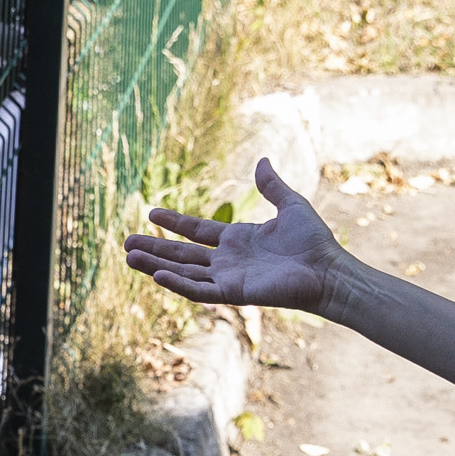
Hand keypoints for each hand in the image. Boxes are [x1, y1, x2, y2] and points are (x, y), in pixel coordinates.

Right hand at [123, 158, 347, 312]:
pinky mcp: (234, 294)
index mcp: (237, 240)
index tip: (150, 212)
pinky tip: (156, 276)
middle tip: (126, 243)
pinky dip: (178, 285)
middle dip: (154, 249)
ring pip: (184, 273)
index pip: (197, 232)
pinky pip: (199, 291)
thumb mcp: (291, 205)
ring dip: (156, 266)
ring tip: (129, 256)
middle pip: (182, 255)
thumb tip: (262, 161)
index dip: (174, 223)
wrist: (328, 270)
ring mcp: (228, 278)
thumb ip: (272, 185)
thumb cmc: (314, 241)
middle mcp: (228, 261)